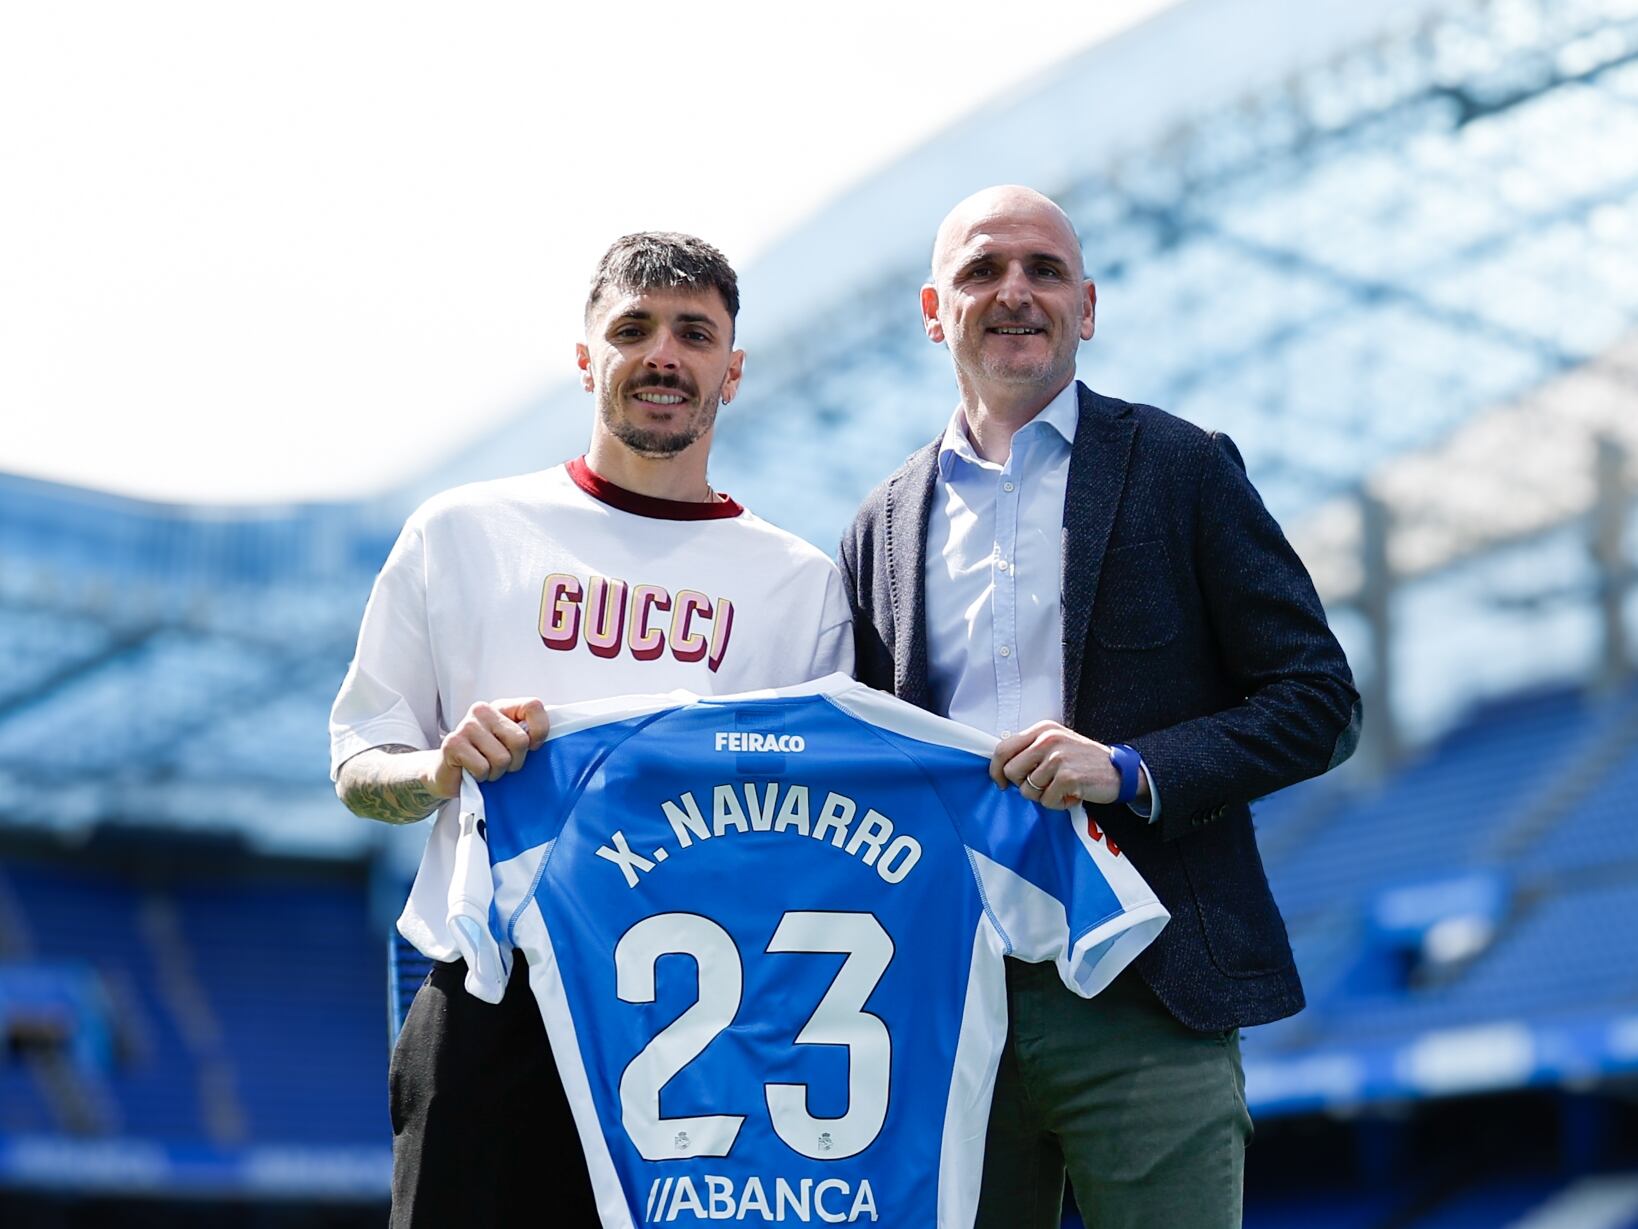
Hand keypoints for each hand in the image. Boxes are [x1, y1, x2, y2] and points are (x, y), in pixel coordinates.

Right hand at [426, 698, 548, 798]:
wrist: (447, 775)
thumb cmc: (485, 760)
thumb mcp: (510, 745)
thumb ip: (529, 737)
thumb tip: (557, 740)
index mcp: (502, 707)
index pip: (534, 706)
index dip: (540, 731)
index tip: (533, 747)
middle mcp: (483, 710)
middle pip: (520, 740)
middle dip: (515, 762)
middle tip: (502, 765)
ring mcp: (466, 725)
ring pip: (502, 758)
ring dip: (497, 772)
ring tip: (486, 768)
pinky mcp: (453, 744)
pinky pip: (483, 767)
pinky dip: (481, 777)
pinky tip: (472, 772)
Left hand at [989, 720, 1133, 809]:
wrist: (1118, 770)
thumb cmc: (1082, 760)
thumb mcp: (1056, 744)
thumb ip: (1030, 749)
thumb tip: (1002, 766)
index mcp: (1041, 729)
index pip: (1003, 749)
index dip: (996, 770)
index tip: (1002, 784)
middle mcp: (1047, 739)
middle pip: (1011, 772)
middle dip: (1022, 785)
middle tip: (1042, 786)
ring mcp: (1058, 758)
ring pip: (1028, 790)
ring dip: (1043, 796)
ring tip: (1060, 789)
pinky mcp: (1067, 777)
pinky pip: (1046, 801)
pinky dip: (1057, 804)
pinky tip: (1071, 795)